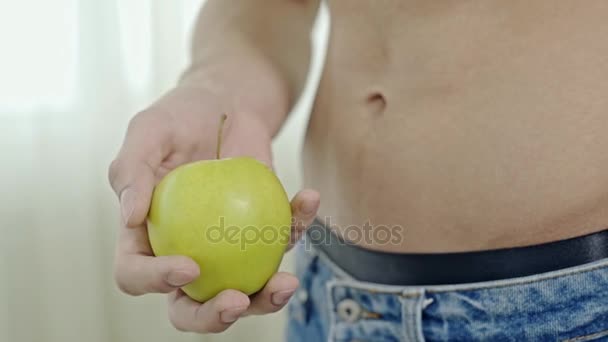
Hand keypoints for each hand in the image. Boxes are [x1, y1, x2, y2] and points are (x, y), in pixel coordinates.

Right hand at [108, 82, 319, 332]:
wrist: (225, 103)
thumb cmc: (180, 118)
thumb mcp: (147, 131)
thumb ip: (131, 170)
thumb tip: (129, 218)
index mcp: (145, 238)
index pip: (137, 274)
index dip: (157, 282)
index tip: (189, 267)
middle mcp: (185, 252)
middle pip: (190, 304)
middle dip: (212, 317)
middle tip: (236, 301)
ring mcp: (228, 249)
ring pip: (244, 290)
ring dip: (267, 297)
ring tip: (287, 283)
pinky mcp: (264, 231)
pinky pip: (283, 238)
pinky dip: (299, 222)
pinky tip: (307, 198)